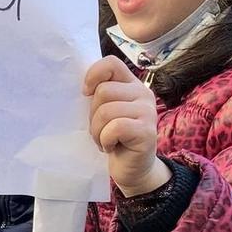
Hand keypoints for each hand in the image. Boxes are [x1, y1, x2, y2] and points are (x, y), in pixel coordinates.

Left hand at [84, 57, 167, 195]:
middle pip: (103, 91)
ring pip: (106, 110)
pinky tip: (112, 147)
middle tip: (100, 130)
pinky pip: (115, 128)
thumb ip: (100, 93)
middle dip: (93, 115)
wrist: (132, 169)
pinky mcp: (147, 132)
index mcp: (132, 84)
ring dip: (98, 131)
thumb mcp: (106, 111)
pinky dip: (106, 140)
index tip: (85, 94)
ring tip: (105, 140)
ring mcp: (148, 112)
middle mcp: (144, 94)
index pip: (111, 63)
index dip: (93, 75)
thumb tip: (82, 85)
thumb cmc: (114, 138)